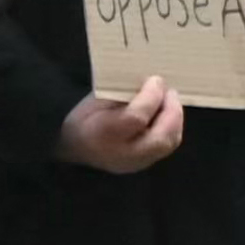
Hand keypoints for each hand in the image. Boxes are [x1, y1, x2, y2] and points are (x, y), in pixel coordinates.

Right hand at [60, 76, 186, 173]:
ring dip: (175, 121)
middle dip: (172, 112)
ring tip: (171, 102)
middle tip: (171, 92)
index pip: (136, 118)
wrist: (70, 149)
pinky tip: (167, 116)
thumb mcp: (93, 102)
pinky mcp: (142, 165)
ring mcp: (134, 163)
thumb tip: (148, 83)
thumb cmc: (80, 120)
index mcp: (102, 133)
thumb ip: (121, 94)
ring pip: (166, 144)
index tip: (155, 79)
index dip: (151, 97)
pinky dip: (171, 129)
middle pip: (159, 138)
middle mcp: (121, 154)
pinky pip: (164, 148)